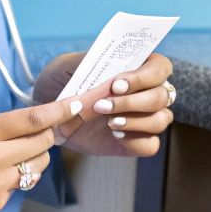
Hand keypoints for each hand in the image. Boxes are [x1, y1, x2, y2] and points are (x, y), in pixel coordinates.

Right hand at [0, 99, 79, 211]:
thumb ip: (2, 126)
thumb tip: (39, 124)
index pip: (33, 120)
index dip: (59, 112)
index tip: (75, 106)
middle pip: (42, 144)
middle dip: (46, 134)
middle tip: (39, 129)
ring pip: (36, 167)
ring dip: (33, 157)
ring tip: (11, 152)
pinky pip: (19, 186)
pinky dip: (14, 176)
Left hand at [33, 53, 175, 158]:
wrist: (49, 110)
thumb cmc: (61, 80)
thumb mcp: (67, 66)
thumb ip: (88, 67)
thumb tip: (108, 85)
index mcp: (138, 66)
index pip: (160, 68)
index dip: (143, 77)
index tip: (116, 85)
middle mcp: (147, 91)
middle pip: (161, 96)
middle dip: (132, 102)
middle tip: (101, 107)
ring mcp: (144, 117)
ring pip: (161, 120)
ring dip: (135, 122)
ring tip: (108, 123)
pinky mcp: (135, 140)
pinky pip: (150, 145)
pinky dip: (135, 141)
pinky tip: (115, 136)